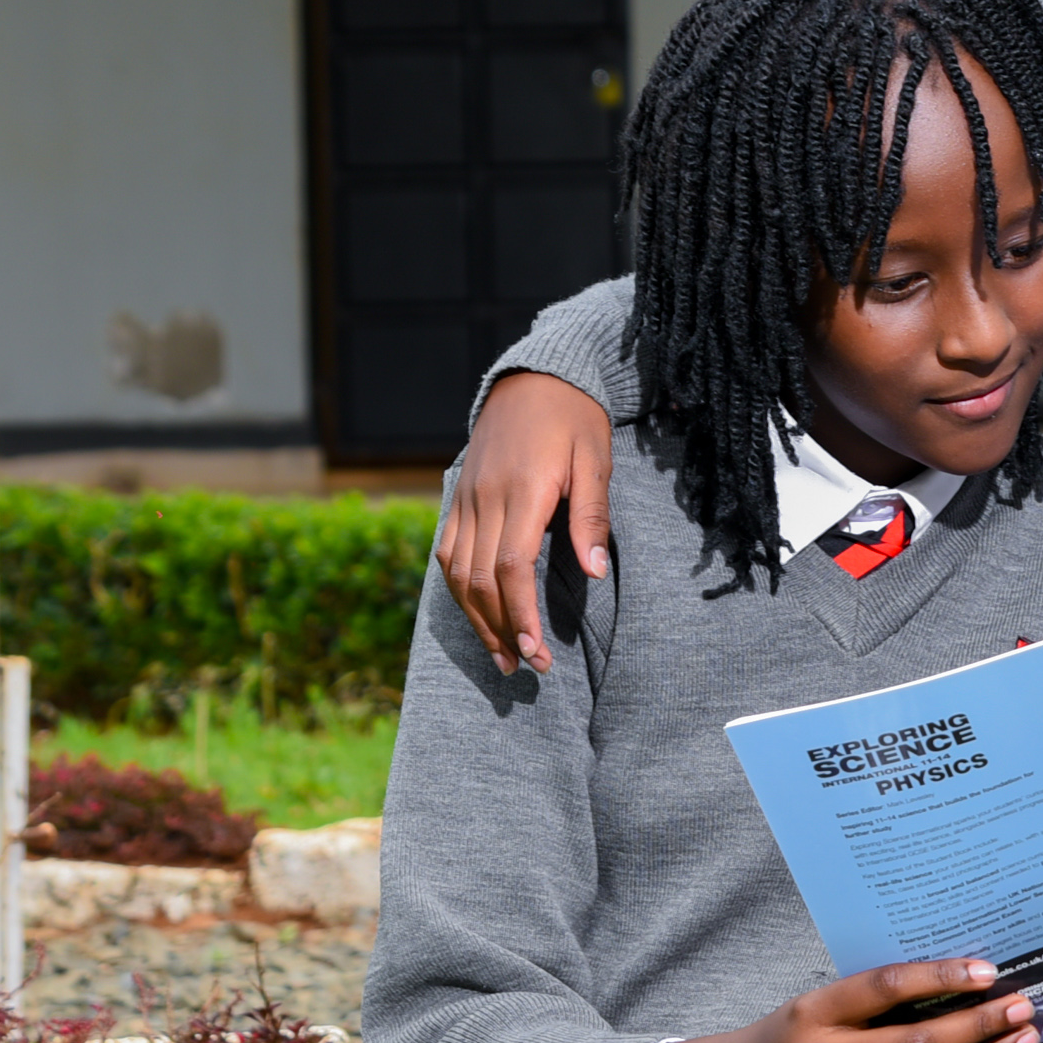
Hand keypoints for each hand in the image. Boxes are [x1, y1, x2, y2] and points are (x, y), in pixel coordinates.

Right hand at [443, 372, 614, 673]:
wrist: (534, 375)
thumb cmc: (575, 417)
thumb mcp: (596, 459)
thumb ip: (592, 516)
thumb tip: (594, 573)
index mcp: (523, 491)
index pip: (511, 569)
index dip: (521, 616)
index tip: (538, 654)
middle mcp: (485, 498)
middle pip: (480, 580)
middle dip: (502, 630)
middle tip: (528, 668)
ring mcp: (466, 497)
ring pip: (457, 572)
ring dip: (477, 619)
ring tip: (502, 656)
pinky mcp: (458, 496)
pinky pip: (447, 552)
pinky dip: (459, 589)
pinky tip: (477, 614)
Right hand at [635, 960, 1037, 1042]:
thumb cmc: (796, 1032)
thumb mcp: (822, 1001)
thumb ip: (879, 996)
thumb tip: (962, 980)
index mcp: (815, 1014)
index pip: (887, 988)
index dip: (941, 977)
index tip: (987, 971)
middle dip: (981, 1025)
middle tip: (1021, 1006)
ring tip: (1021, 1039)